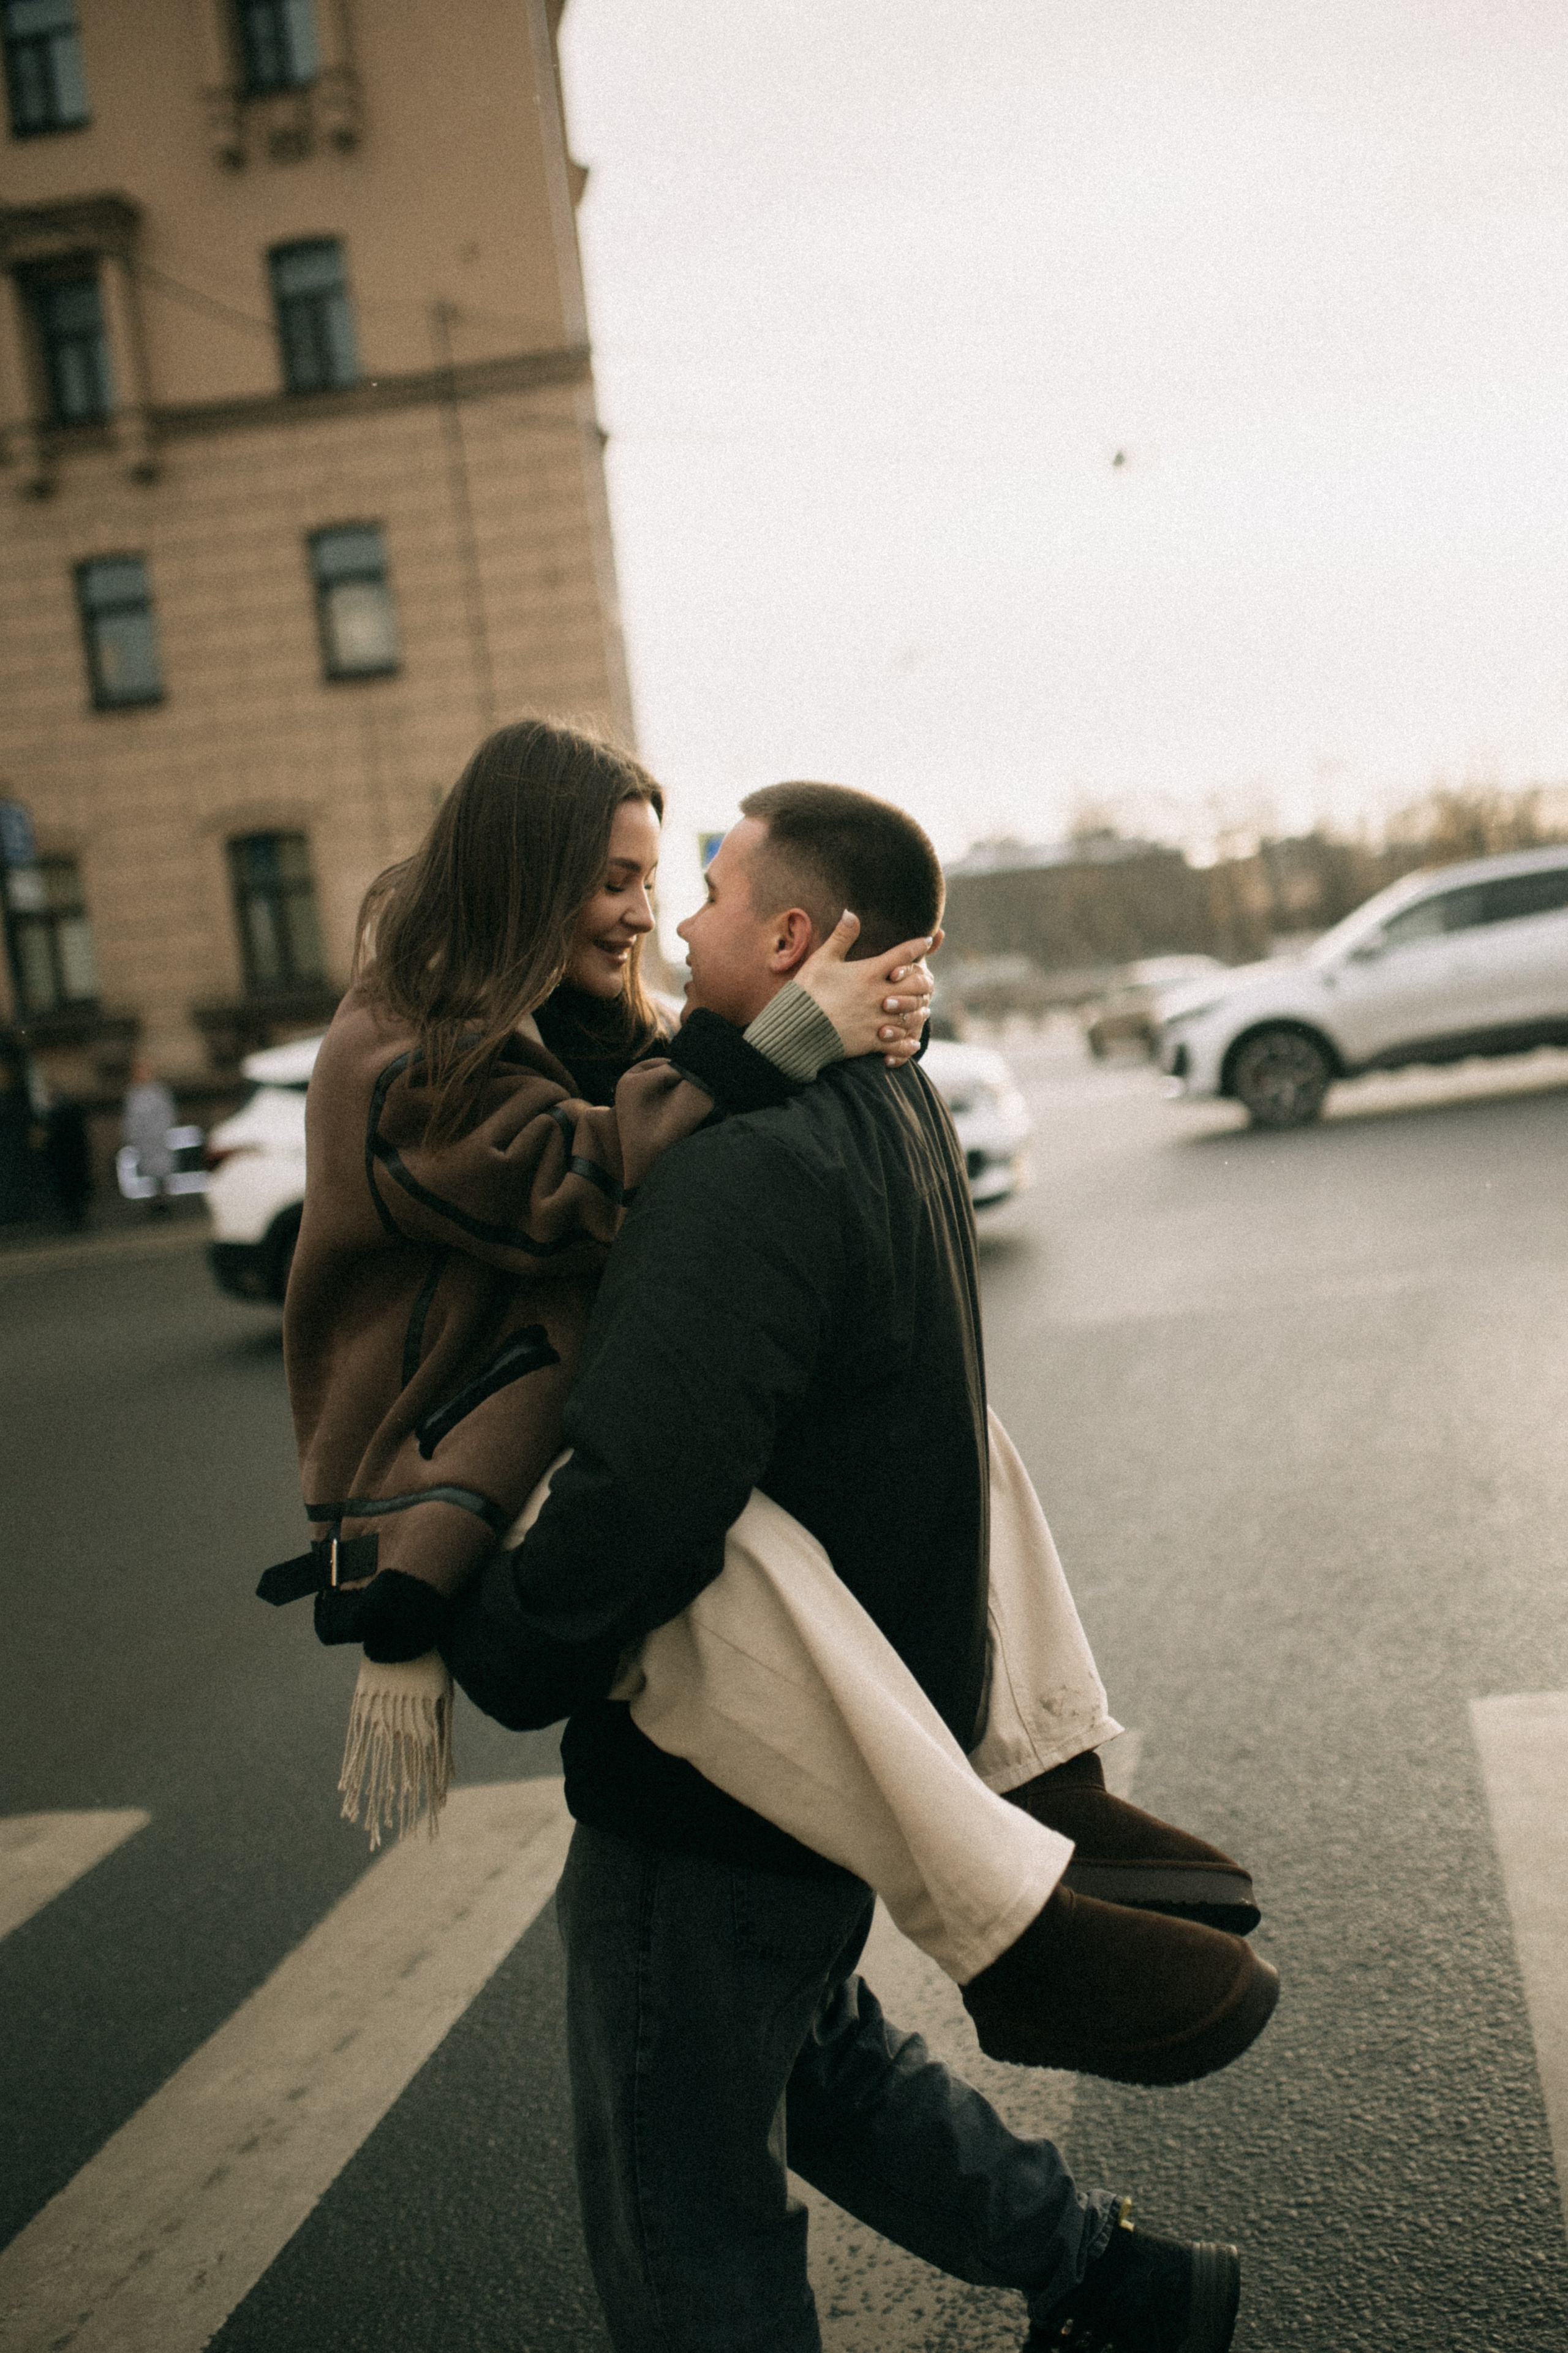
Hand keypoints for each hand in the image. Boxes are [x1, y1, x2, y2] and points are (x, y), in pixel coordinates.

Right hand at [796, 914, 941, 1065]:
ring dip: (920, 1010)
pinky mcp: (872, 1041)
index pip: (903, 954)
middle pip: (916, 985)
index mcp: (868, 973)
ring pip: (912, 1014)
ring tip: (924, 1009)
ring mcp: (877, 1019)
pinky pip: (899, 1044)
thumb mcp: (822, 960)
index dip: (918, 945)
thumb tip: (851, 912)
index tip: (928, 940)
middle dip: (925, 981)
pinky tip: (911, 1042)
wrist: (798, 1028)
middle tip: (927, 980)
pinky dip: (907, 1043)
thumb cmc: (808, 991)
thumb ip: (841, 937)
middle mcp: (878, 995)